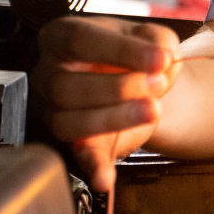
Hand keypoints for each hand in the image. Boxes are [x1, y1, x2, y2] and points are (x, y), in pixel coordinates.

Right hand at [33, 15, 180, 191]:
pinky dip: (94, 168)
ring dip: (115, 118)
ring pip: (70, 122)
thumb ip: (159, 42)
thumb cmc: (137, 53)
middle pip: (67, 85)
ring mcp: (57, 110)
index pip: (80, 40)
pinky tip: (106, 177)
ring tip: (152, 110)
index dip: (121, 50)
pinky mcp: (74, 142)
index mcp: (63, 36)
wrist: (145, 80)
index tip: (159, 59)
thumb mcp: (151, 37)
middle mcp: (50, 74)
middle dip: (118, 87)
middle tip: (157, 83)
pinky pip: (78, 156)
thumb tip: (163, 58)